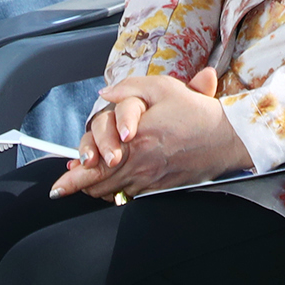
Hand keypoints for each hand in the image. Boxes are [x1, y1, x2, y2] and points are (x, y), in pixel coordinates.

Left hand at [48, 68, 251, 200]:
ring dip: (95, 188)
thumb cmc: (197, 113)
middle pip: (98, 184)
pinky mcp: (160, 188)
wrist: (227, 138)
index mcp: (137, 141)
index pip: (96, 166)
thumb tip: (105, 95)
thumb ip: (129, 89)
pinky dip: (116, 191)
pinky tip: (111, 186)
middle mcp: (140, 165)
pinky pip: (130, 195)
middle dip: (77, 187)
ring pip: (112, 192)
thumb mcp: (163, 88)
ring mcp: (150, 180)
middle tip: (61, 190)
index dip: (73, 179)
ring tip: (83, 185)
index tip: (57, 187)